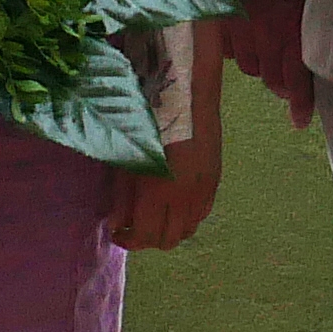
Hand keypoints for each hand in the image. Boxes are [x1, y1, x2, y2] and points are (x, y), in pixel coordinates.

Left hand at [111, 121, 224, 251]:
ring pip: (188, 230)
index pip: (146, 236)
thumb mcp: (126, 157)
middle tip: (133, 226)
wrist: (185, 90)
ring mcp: (204, 190)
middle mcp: (186, 197)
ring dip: (169, 229)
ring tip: (153, 215)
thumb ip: (122, 197)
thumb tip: (118, 223)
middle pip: (169, 240)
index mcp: (159, 191)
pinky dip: (186, 217)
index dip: (128, 240)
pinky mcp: (216, 180)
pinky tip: (174, 203)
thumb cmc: (147, 118)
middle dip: (148, 239)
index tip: (116, 232)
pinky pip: (202, 213)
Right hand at [223, 0, 316, 127]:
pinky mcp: (220, 23)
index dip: (300, 103)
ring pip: (250, 68)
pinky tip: (245, 41)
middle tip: (289, 84)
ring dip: (261, 67)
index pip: (297, 78)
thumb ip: (314, 22)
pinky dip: (239, 52)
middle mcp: (266, 37)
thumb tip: (328, 43)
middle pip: (271, 79)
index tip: (300, 121)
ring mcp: (240, 32)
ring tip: (268, 57)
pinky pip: (229, 51)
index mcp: (292, 30)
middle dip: (282, 86)